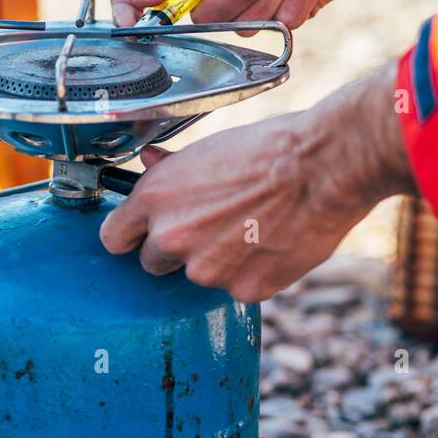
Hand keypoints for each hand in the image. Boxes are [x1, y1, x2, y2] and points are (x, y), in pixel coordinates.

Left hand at [99, 64, 413, 300]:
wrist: (324, 165)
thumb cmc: (271, 148)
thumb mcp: (210, 149)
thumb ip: (172, 169)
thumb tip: (148, 161)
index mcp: (155, 198)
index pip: (113, 238)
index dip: (131, 235)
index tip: (144, 233)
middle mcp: (172, 236)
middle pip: (153, 263)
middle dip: (176, 250)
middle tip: (212, 226)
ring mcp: (206, 268)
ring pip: (199, 276)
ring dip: (218, 261)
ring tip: (253, 228)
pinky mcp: (243, 289)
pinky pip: (237, 288)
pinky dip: (251, 274)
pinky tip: (273, 244)